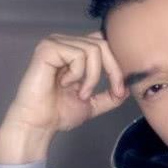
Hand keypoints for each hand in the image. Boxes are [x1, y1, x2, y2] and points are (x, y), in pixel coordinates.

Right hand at [1, 30, 128, 135]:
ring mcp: (55, 44)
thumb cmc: (60, 113)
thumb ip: (111, 94)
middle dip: (114, 71)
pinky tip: (66, 84)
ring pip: (94, 49)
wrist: (39, 124)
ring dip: (93, 77)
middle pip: (103, 43)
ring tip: (81, 93)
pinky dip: (79, 74)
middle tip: (114, 92)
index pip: (105, 43)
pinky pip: (77, 54)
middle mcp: (65, 43)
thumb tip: (128, 87)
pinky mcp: (47, 49)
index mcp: (75, 51)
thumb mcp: (94, 103)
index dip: (117, 64)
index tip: (120, 90)